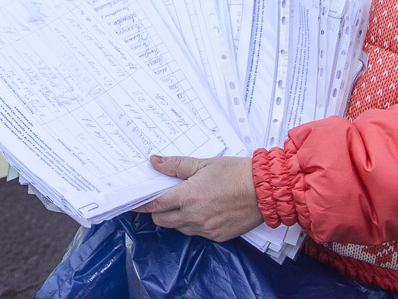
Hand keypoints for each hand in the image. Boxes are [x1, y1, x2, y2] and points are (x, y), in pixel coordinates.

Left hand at [136, 154, 262, 241]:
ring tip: (188, 202)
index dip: (141, 205)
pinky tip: (204, 210)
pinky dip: (194, 224)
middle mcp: (194, 217)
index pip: (155, 205)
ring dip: (177, 217)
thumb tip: (154, 161)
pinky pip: (197, 233)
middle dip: (159, 210)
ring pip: (179, 228)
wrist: (264, 189)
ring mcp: (206, 229)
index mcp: (188, 197)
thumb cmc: (236, 173)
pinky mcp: (217, 236)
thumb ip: (176, 165)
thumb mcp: (204, 163)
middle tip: (165, 198)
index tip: (133, 203)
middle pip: (162, 220)